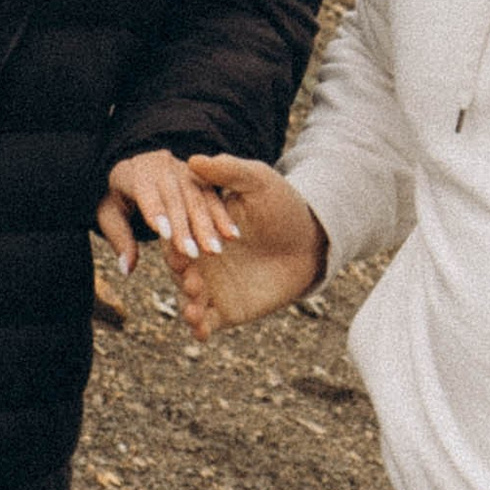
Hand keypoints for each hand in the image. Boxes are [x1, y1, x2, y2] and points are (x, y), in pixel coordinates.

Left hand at [98, 151, 245, 279]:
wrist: (139, 167)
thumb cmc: (121, 196)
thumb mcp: (111, 213)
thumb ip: (119, 238)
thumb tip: (126, 269)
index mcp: (136, 172)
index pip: (146, 191)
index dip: (156, 211)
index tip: (165, 236)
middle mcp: (162, 166)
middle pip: (175, 197)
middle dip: (185, 226)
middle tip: (193, 254)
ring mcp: (184, 169)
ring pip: (198, 196)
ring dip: (208, 224)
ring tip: (215, 250)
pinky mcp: (202, 176)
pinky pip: (214, 195)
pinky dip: (223, 216)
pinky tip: (232, 236)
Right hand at [167, 155, 327, 338]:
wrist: (312, 242)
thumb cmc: (284, 206)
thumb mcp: (258, 182)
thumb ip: (228, 172)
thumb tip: (194, 160)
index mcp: (199, 228)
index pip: (179, 234)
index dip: (176, 241)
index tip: (180, 247)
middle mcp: (200, 257)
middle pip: (180, 268)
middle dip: (181, 275)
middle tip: (190, 277)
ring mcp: (211, 285)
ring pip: (188, 298)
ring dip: (187, 304)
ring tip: (194, 307)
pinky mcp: (226, 309)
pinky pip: (206, 321)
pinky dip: (199, 326)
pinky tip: (201, 329)